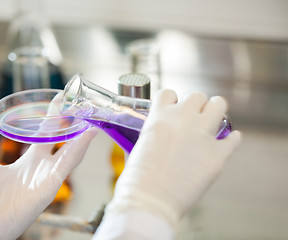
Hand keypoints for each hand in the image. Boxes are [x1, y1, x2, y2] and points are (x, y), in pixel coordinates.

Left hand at [0, 109, 96, 239]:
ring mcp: (49, 176)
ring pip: (72, 151)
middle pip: (63, 140)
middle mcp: (43, 166)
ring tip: (89, 116)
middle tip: (78, 103)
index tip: (59, 99)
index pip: (48, 134)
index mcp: (31, 160)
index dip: (54, 118)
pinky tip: (86, 134)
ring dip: (82, 134)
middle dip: (71, 122)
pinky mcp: (51, 185)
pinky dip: (79, 148)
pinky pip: (67, 164)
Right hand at [105, 89, 240, 229]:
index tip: (173, 108)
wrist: (150, 201)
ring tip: (213, 120)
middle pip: (197, 95)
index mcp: (159, 117)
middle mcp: (183, 120)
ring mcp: (202, 135)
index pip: (168, 93)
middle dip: (196, 105)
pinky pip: (233, 139)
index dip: (172, 100)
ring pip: (219, 105)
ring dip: (216, 110)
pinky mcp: (218, 155)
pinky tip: (227, 142)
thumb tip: (156, 138)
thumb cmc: (137, 179)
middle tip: (194, 117)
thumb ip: (151, 136)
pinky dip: (231, 139)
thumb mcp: (138, 148)